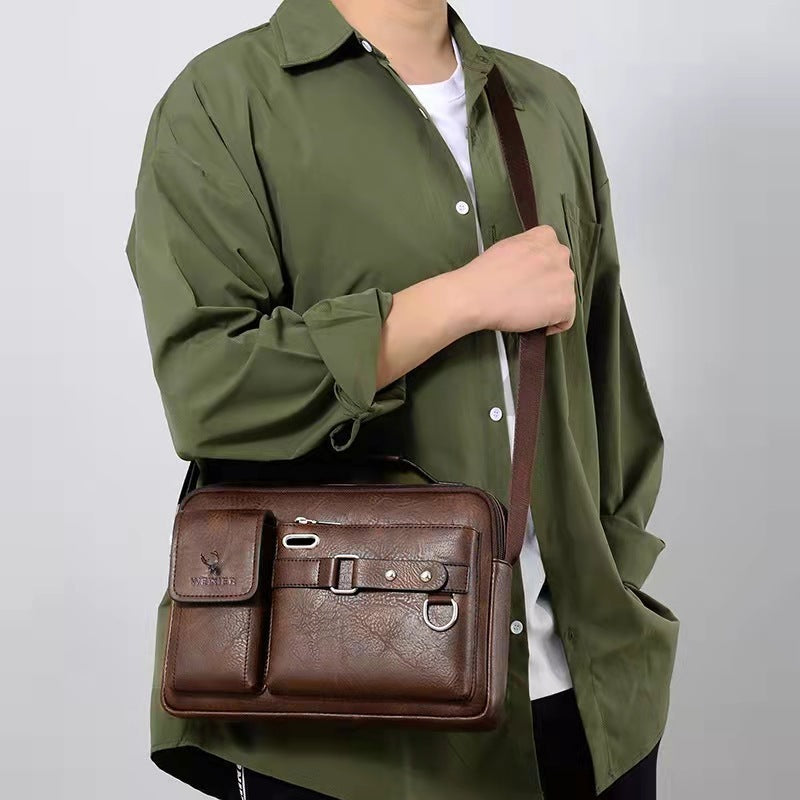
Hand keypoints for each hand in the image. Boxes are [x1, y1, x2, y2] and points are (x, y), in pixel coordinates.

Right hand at [457, 224, 575, 334]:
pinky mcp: (565, 303)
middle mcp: (559, 254)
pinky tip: (536, 323)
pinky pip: (567, 319)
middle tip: (526, 296)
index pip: (552, 252)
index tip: (531, 278)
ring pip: (564, 295)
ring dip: (550, 304)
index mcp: (545, 237)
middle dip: (547, 285)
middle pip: (560, 274)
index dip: (541, 269)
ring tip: (527, 310)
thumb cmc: (485, 275)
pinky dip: (553, 324)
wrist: (477, 295)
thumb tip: (530, 264)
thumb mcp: (507, 245)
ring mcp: (565, 279)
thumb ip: (527, 250)